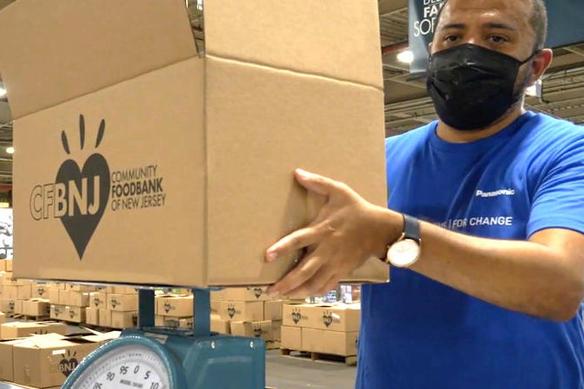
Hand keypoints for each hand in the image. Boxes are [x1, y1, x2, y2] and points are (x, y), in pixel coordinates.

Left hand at [266, 169, 399, 297]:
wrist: (380, 229)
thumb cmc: (356, 209)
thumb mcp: (339, 190)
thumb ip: (318, 183)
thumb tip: (297, 173)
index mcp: (322, 230)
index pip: (298, 240)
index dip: (282, 248)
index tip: (267, 256)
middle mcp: (326, 250)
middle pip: (303, 270)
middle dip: (286, 282)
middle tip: (269, 291)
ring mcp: (334, 263)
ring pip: (314, 283)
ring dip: (297, 291)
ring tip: (281, 296)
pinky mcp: (342, 271)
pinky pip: (326, 286)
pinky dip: (314, 292)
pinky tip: (302, 295)